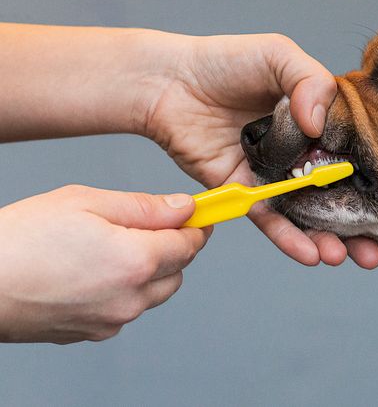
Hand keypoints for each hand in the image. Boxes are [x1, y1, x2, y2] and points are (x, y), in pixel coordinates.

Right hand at [0, 185, 209, 343]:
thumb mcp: (86, 203)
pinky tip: (91, 271)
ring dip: (148, 270)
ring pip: (153, 292)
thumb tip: (184, 208)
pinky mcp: (92, 332)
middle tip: (145, 226)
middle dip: (171, 247)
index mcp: (137, 262)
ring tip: (108, 248)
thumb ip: (144, 207)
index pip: (190, 244)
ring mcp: (112, 320)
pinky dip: (123, 290)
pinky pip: (125, 308)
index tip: (199, 215)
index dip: (196, 226)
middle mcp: (131, 298)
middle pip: (177, 271)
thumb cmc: (20, 241)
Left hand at [142, 33, 377, 267]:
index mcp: (317, 121)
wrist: (169, 82)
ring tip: (343, 256)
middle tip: (375, 252)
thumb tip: (319, 126)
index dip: (372, 180)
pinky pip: (271, 219)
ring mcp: (275, 174)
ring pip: (307, 214)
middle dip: (358, 226)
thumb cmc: (225, 62)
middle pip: (336, 193)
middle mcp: (301, 152)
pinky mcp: (246, 192)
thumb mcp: (277, 54)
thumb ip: (310, 81)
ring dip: (327, 239)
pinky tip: (309, 253)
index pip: (352, 154)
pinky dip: (289, 238)